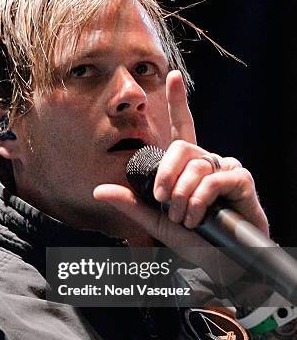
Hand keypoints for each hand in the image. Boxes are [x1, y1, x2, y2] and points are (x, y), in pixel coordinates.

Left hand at [94, 70, 268, 248]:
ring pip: (196, 166)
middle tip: (164, 202)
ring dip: (184, 197)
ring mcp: (225, 169)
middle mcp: (207, 162)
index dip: (178, 102)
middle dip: (166, 176)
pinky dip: (201, 199)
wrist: (221, 262)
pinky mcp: (241, 180)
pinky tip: (199, 216)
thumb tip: (98, 189)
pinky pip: (215, 179)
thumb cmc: (193, 240)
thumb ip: (131, 202)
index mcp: (187, 167)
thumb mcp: (155, 220)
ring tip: (184, 218)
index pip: (183, 127)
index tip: (172, 76)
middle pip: (181, 148)